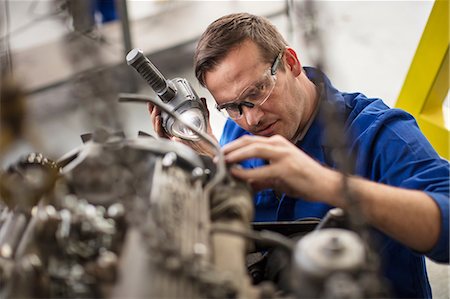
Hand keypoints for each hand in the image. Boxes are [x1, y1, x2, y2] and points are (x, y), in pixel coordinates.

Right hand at [147, 98, 217, 156]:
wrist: (210, 148)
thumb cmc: (205, 138)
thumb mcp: (204, 120)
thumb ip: (203, 109)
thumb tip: (202, 99)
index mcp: (177, 127)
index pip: (164, 117)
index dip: (157, 110)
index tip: (154, 103)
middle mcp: (172, 133)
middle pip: (157, 123)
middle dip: (153, 113)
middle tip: (154, 106)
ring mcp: (172, 138)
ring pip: (158, 129)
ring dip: (155, 120)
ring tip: (156, 113)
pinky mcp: (174, 143)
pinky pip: (163, 136)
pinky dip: (159, 129)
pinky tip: (159, 121)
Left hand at [223, 135, 339, 200]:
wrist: (325, 184)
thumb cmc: (304, 179)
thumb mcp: (278, 176)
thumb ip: (260, 178)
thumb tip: (244, 184)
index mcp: (277, 143)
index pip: (249, 141)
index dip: (232, 146)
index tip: (220, 154)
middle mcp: (279, 145)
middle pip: (248, 141)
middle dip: (230, 148)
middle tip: (217, 157)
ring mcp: (283, 154)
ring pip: (253, 149)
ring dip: (235, 155)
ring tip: (223, 161)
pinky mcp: (286, 168)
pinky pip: (262, 170)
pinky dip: (247, 172)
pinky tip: (238, 175)